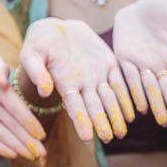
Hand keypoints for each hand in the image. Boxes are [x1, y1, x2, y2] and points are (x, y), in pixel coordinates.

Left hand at [0, 44, 44, 160]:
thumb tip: (3, 81)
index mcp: (3, 92)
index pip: (18, 109)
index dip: (29, 122)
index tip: (41, 134)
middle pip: (16, 126)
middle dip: (29, 140)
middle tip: (42, 154)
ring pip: (5, 135)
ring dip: (19, 146)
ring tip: (31, 157)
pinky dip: (0, 147)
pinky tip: (12, 155)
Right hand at [20, 18, 132, 142]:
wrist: (58, 29)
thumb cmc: (40, 43)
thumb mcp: (31, 54)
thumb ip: (36, 72)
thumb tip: (44, 91)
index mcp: (65, 86)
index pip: (74, 107)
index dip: (81, 122)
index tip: (87, 137)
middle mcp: (83, 86)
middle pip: (94, 107)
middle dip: (102, 123)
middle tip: (110, 137)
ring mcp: (97, 77)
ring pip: (109, 99)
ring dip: (116, 114)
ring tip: (123, 130)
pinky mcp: (109, 66)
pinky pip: (121, 82)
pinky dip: (127, 96)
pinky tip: (134, 110)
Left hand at [113, 0, 166, 127]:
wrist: (139, 6)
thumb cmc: (165, 10)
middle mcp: (159, 68)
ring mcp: (142, 66)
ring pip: (150, 89)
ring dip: (157, 105)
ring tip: (163, 121)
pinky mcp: (124, 61)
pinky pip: (129, 79)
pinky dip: (135, 93)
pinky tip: (140, 107)